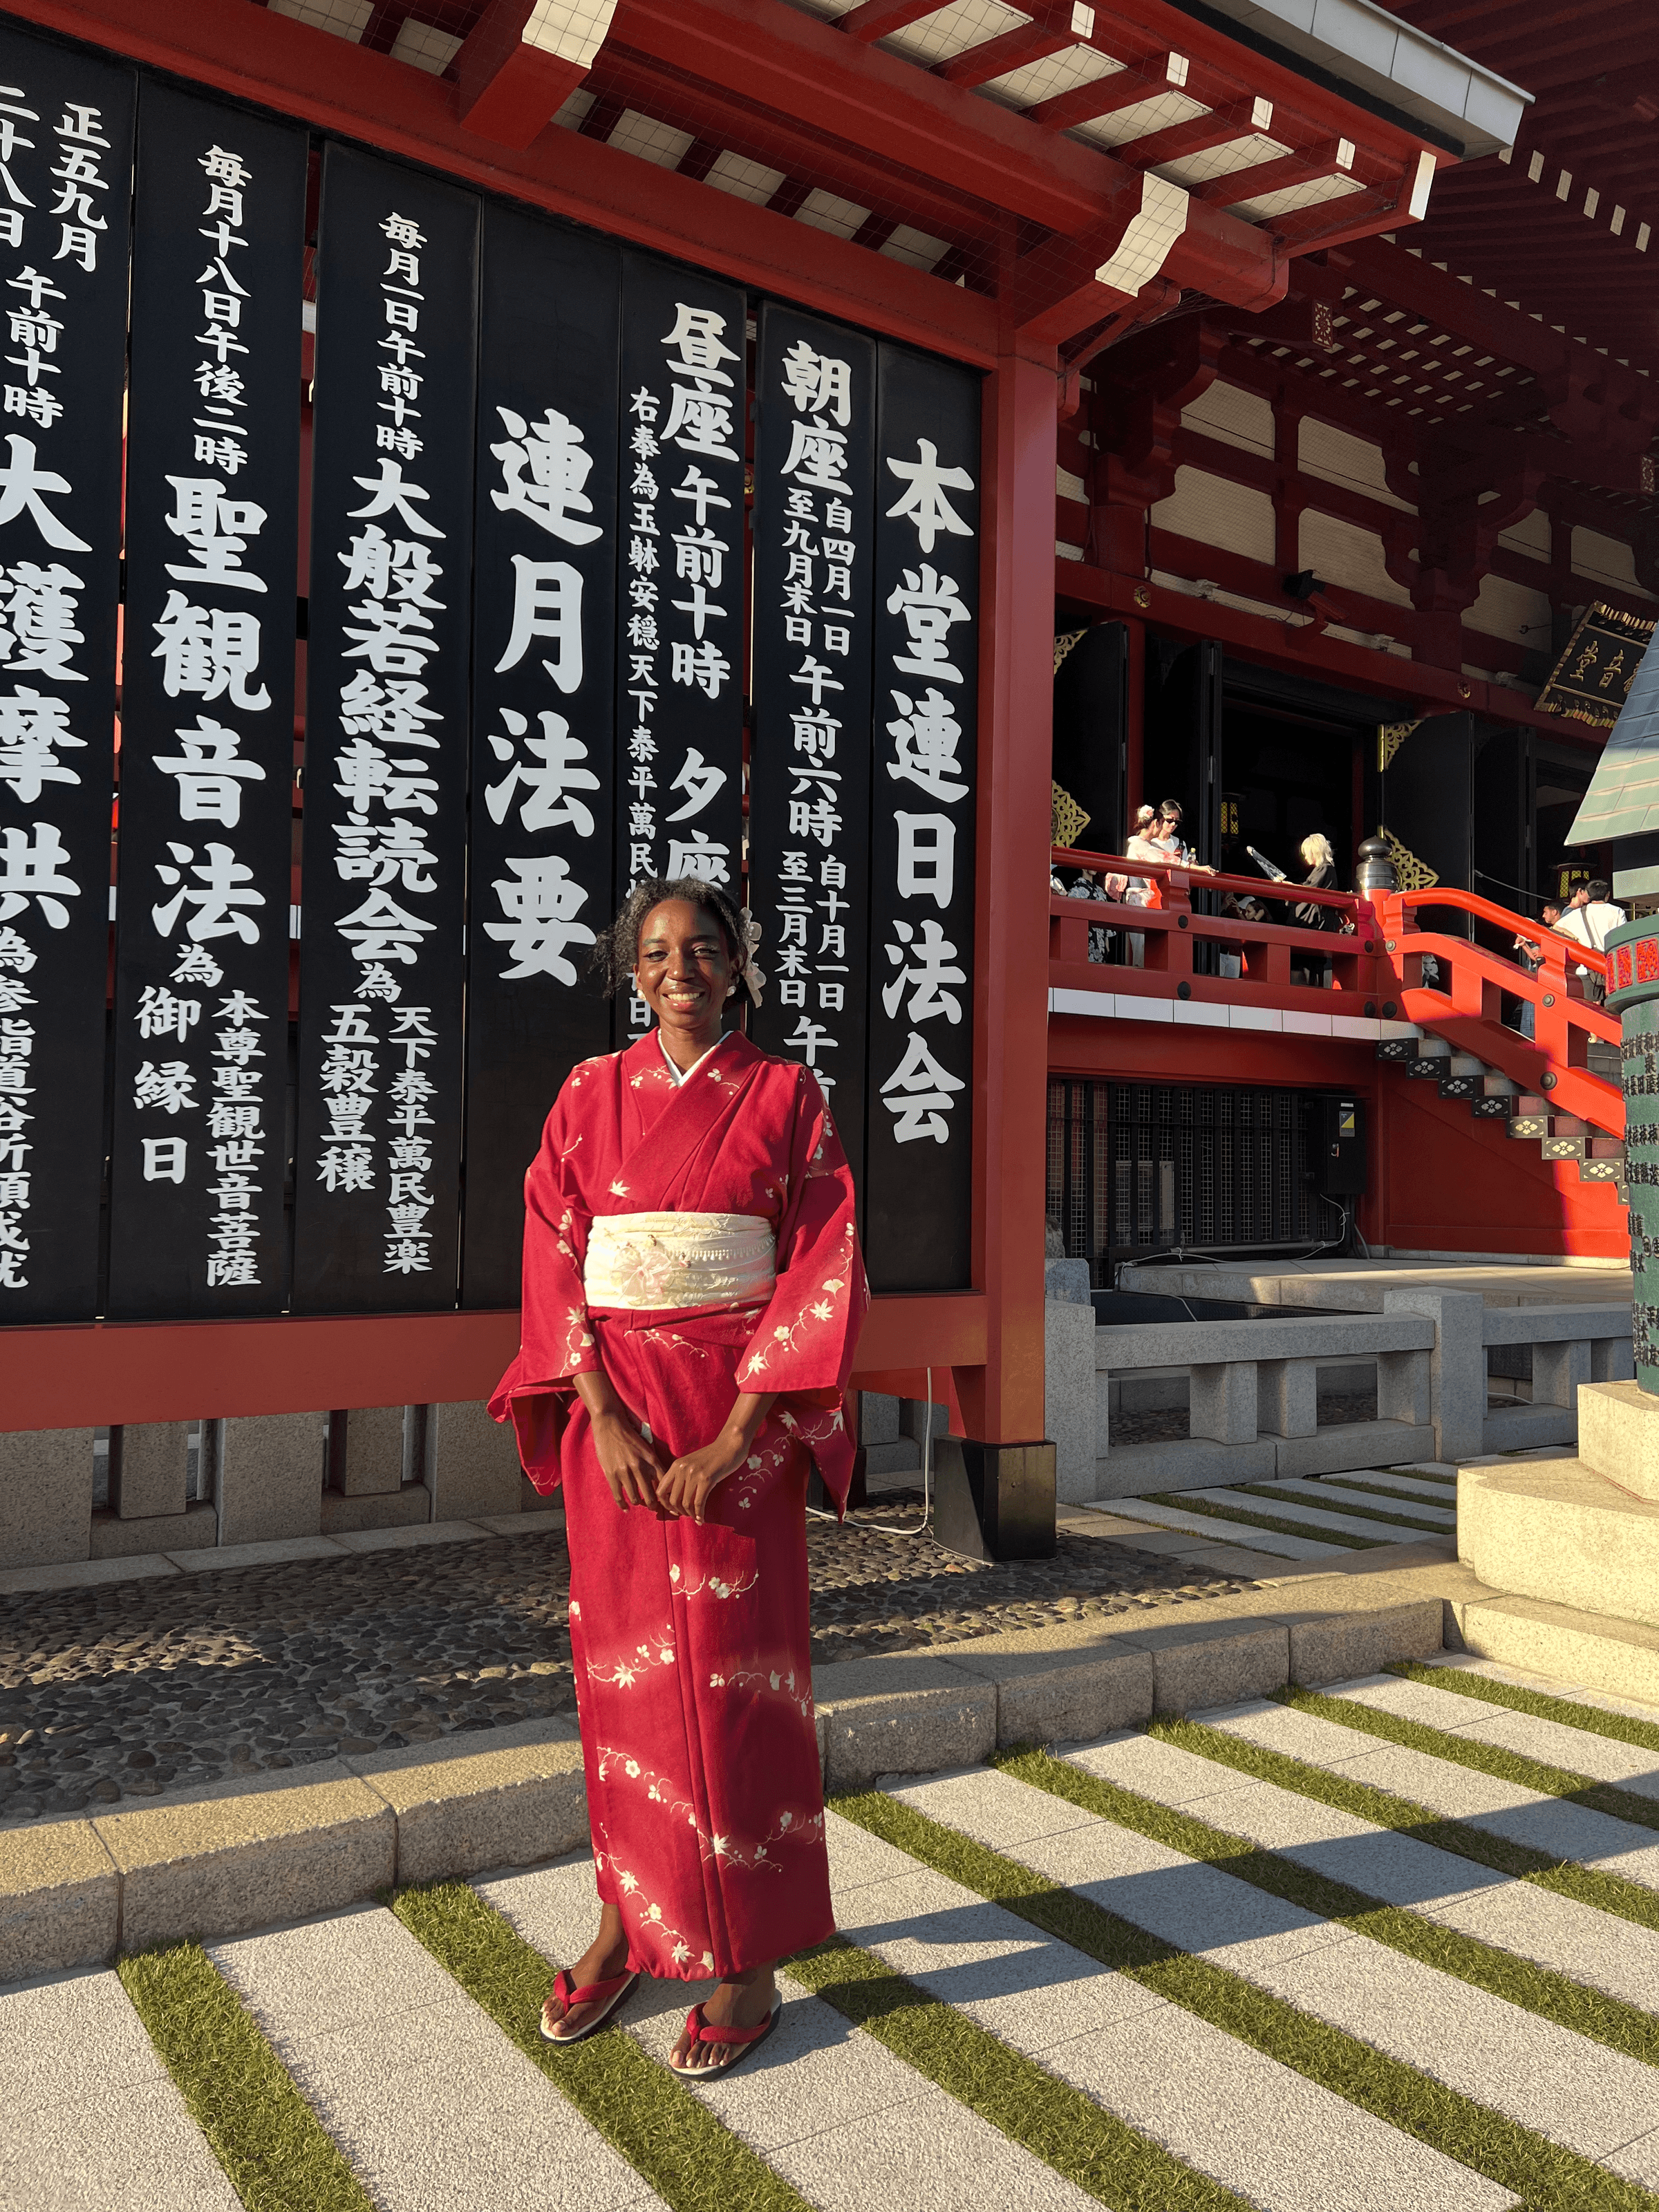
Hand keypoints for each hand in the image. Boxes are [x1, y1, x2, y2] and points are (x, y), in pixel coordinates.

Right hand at [589, 1408, 666, 1510]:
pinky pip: (618, 1496)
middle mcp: (640, 1466)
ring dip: (638, 1503)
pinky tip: (626, 1508)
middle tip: (654, 1508)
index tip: (667, 1503)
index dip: (667, 1496)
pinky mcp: (611, 1474)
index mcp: (651, 1459)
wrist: (610, 1423)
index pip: (663, 1483)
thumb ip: (652, 1462)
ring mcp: (625, 1471)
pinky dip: (623, 1505)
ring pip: (635, 1497)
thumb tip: (660, 1480)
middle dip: (653, 1505)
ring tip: (639, 1503)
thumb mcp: (646, 1447)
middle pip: (651, 1495)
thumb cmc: (629, 1434)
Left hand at [655, 1392, 774, 1523]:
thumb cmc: (713, 1457)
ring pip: (685, 1503)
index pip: (661, 1490)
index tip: (675, 1510)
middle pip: (672, 1500)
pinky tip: (702, 1518)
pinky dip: (700, 1514)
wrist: (730, 1445)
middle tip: (688, 1516)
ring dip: (691, 1515)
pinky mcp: (706, 1479)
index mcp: (676, 1465)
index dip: (665, 1504)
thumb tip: (676, 1501)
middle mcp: (682, 1469)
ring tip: (697, 1517)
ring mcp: (694, 1474)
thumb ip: (683, 1477)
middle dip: (679, 1512)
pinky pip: (699, 1502)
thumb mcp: (693, 1464)